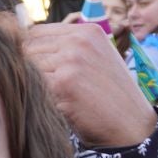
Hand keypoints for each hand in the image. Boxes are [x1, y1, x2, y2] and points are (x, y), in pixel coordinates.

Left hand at [21, 22, 156, 148]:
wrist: (131, 125)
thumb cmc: (111, 96)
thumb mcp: (97, 58)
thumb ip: (69, 48)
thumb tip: (26, 47)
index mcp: (86, 32)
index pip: (36, 32)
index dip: (30, 52)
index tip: (34, 69)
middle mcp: (78, 41)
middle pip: (28, 49)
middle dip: (29, 70)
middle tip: (44, 88)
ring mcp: (70, 60)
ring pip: (28, 69)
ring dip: (33, 85)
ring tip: (55, 98)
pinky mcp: (63, 83)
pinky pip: (33, 87)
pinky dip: (39, 99)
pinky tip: (59, 107)